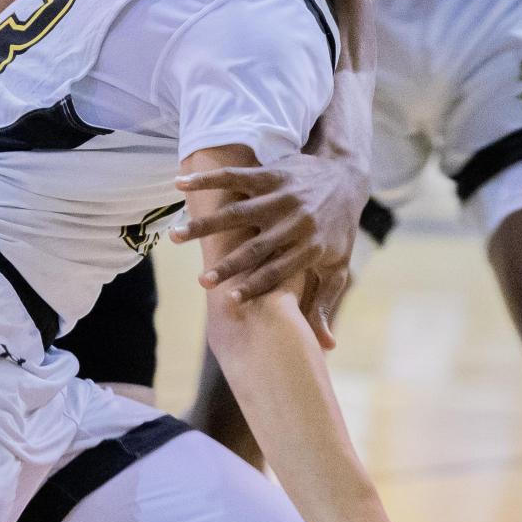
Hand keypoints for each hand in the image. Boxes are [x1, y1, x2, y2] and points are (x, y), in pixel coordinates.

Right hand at [172, 151, 365, 306]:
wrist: (346, 177)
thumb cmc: (337, 229)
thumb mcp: (337, 266)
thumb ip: (325, 303)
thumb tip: (326, 347)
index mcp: (310, 247)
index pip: (279, 271)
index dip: (255, 286)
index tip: (230, 302)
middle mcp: (295, 222)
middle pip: (256, 246)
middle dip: (228, 264)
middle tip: (201, 281)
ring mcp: (281, 197)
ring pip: (238, 212)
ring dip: (205, 224)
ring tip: (176, 236)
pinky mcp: (270, 175)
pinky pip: (235, 176)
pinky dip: (206, 179)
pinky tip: (180, 184)